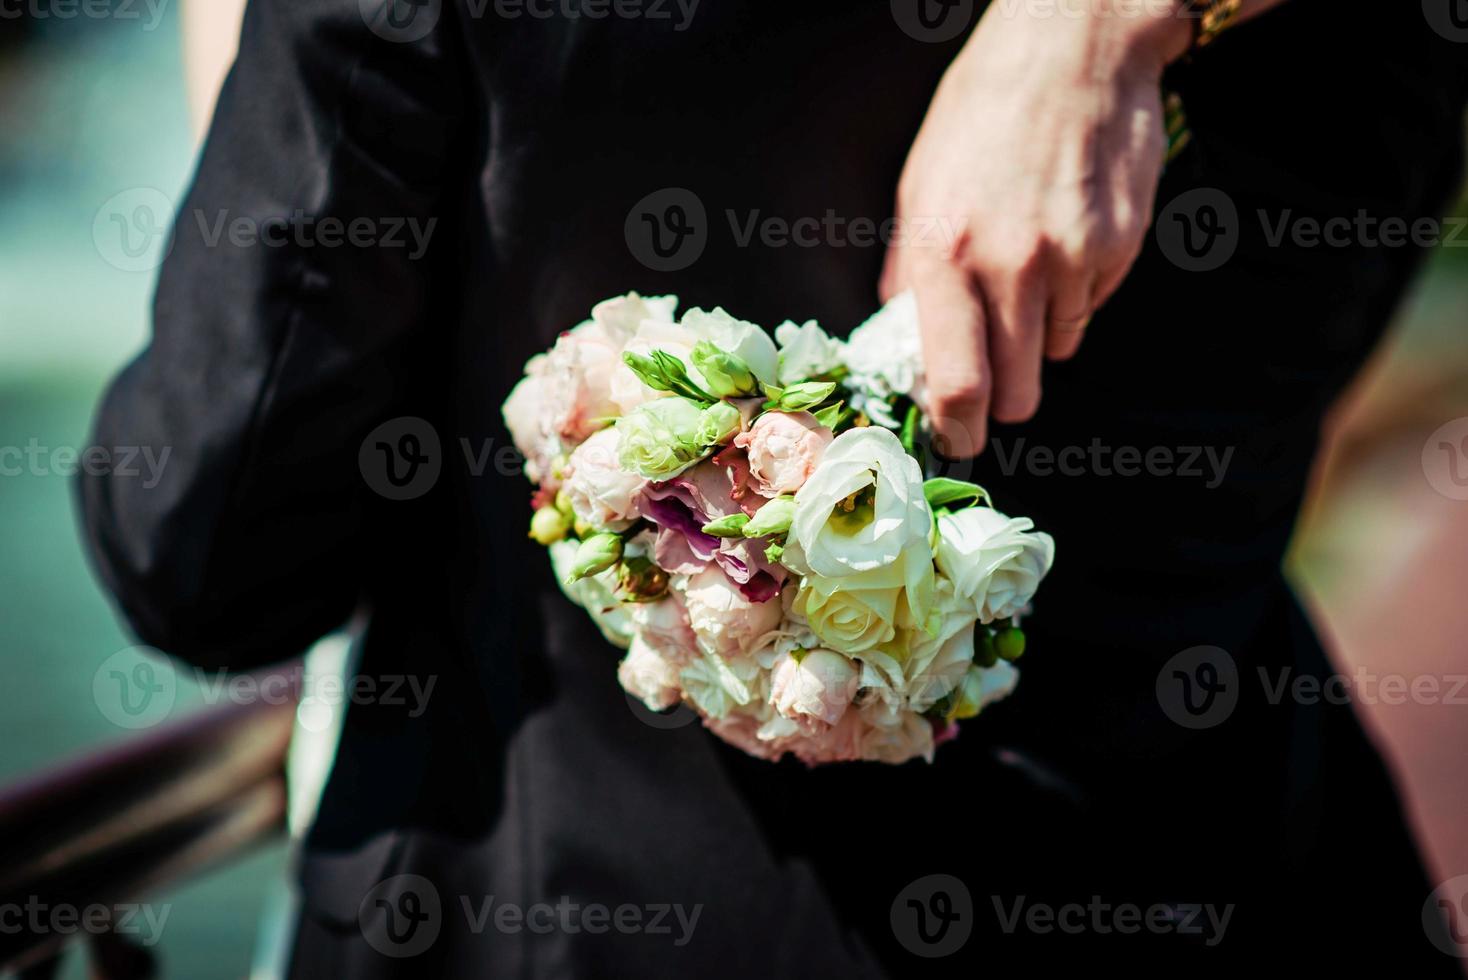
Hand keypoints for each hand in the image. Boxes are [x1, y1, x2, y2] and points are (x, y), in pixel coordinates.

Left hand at [882, 2, 1190, 457]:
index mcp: (944, 254)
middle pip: (1017, 391)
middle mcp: (1011, 267)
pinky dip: (1077, 292)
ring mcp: (1073, 260)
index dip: (959, 427)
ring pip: (1059, 350)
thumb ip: (910, 272)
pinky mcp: (1120, 248)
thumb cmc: (983, 111)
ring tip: (1029, 266)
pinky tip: (1064, 237)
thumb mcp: (918, 186)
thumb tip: (904, 337)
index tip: (959, 438)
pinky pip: (1094, 306)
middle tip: (997, 376)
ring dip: (1042, 333)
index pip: (956, 382)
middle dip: (1005, 397)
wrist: (1073, 46)